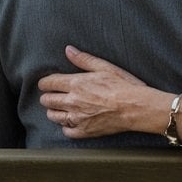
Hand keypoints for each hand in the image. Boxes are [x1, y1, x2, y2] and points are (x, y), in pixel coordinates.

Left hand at [38, 45, 161, 139]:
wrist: (135, 108)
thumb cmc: (124, 85)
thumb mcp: (105, 67)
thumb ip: (84, 59)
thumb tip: (68, 50)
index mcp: (76, 84)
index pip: (49, 83)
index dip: (45, 83)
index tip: (47, 83)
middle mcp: (72, 102)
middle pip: (47, 100)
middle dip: (48, 96)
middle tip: (54, 95)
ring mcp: (76, 118)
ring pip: (53, 116)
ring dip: (54, 110)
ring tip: (62, 107)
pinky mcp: (83, 131)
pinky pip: (65, 131)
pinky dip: (66, 126)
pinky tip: (73, 120)